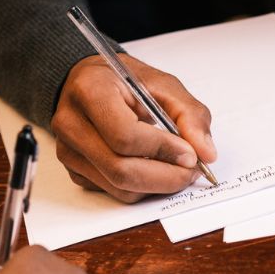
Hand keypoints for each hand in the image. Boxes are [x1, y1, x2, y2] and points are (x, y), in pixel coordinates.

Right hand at [52, 53, 216, 202]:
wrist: (88, 83)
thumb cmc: (122, 81)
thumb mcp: (162, 84)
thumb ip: (189, 114)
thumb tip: (206, 153)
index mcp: (90, 91)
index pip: (125, 136)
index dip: (162, 149)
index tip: (189, 153)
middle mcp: (71, 124)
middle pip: (120, 170)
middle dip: (165, 177)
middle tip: (190, 171)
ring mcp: (69, 152)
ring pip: (119, 188)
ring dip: (156, 186)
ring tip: (176, 170)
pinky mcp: (75, 171)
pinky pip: (114, 192)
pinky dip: (142, 188)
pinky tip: (153, 169)